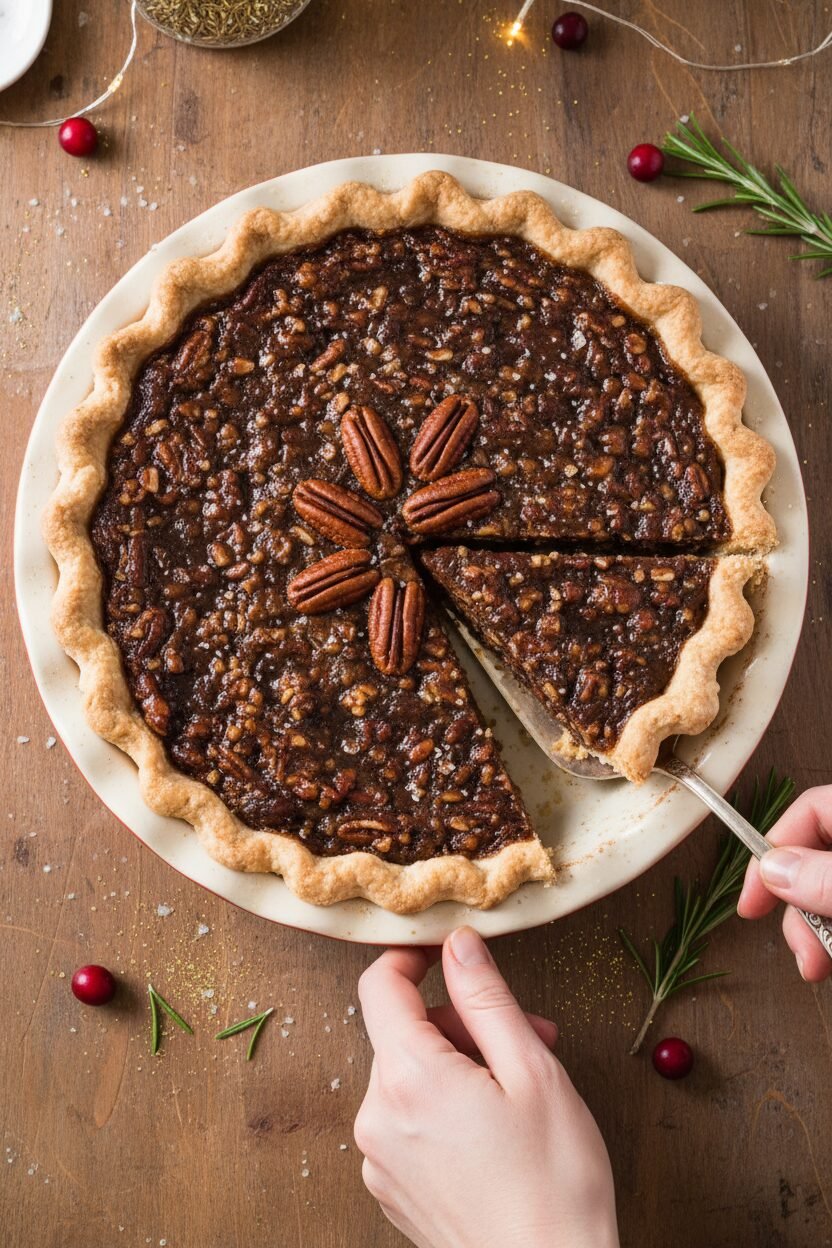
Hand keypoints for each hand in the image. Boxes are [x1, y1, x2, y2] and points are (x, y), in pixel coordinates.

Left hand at [355, 926, 618, 1247]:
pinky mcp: (392, 1189)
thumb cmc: (553, 1184)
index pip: (379, 986)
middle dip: (464, 1022)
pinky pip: (409, 1120)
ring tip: (523, 1089)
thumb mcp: (532, 1071)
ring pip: (409, 1077)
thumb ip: (486, 998)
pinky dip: (447, 1106)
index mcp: (408, 1078)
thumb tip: (459, 943)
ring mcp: (380, 1159)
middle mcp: (378, 1117)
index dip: (410, 956)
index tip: (445, 951)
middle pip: (403, 1034)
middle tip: (530, 1034)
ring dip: (460, 1065)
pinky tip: (498, 1128)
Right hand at [738, 784, 831, 981]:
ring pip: (830, 894)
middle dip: (797, 909)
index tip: (753, 900)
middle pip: (815, 859)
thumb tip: (774, 870)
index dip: (772, 850)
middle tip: (798, 949)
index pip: (809, 810)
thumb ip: (824, 877)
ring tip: (818, 967)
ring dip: (816, 932)